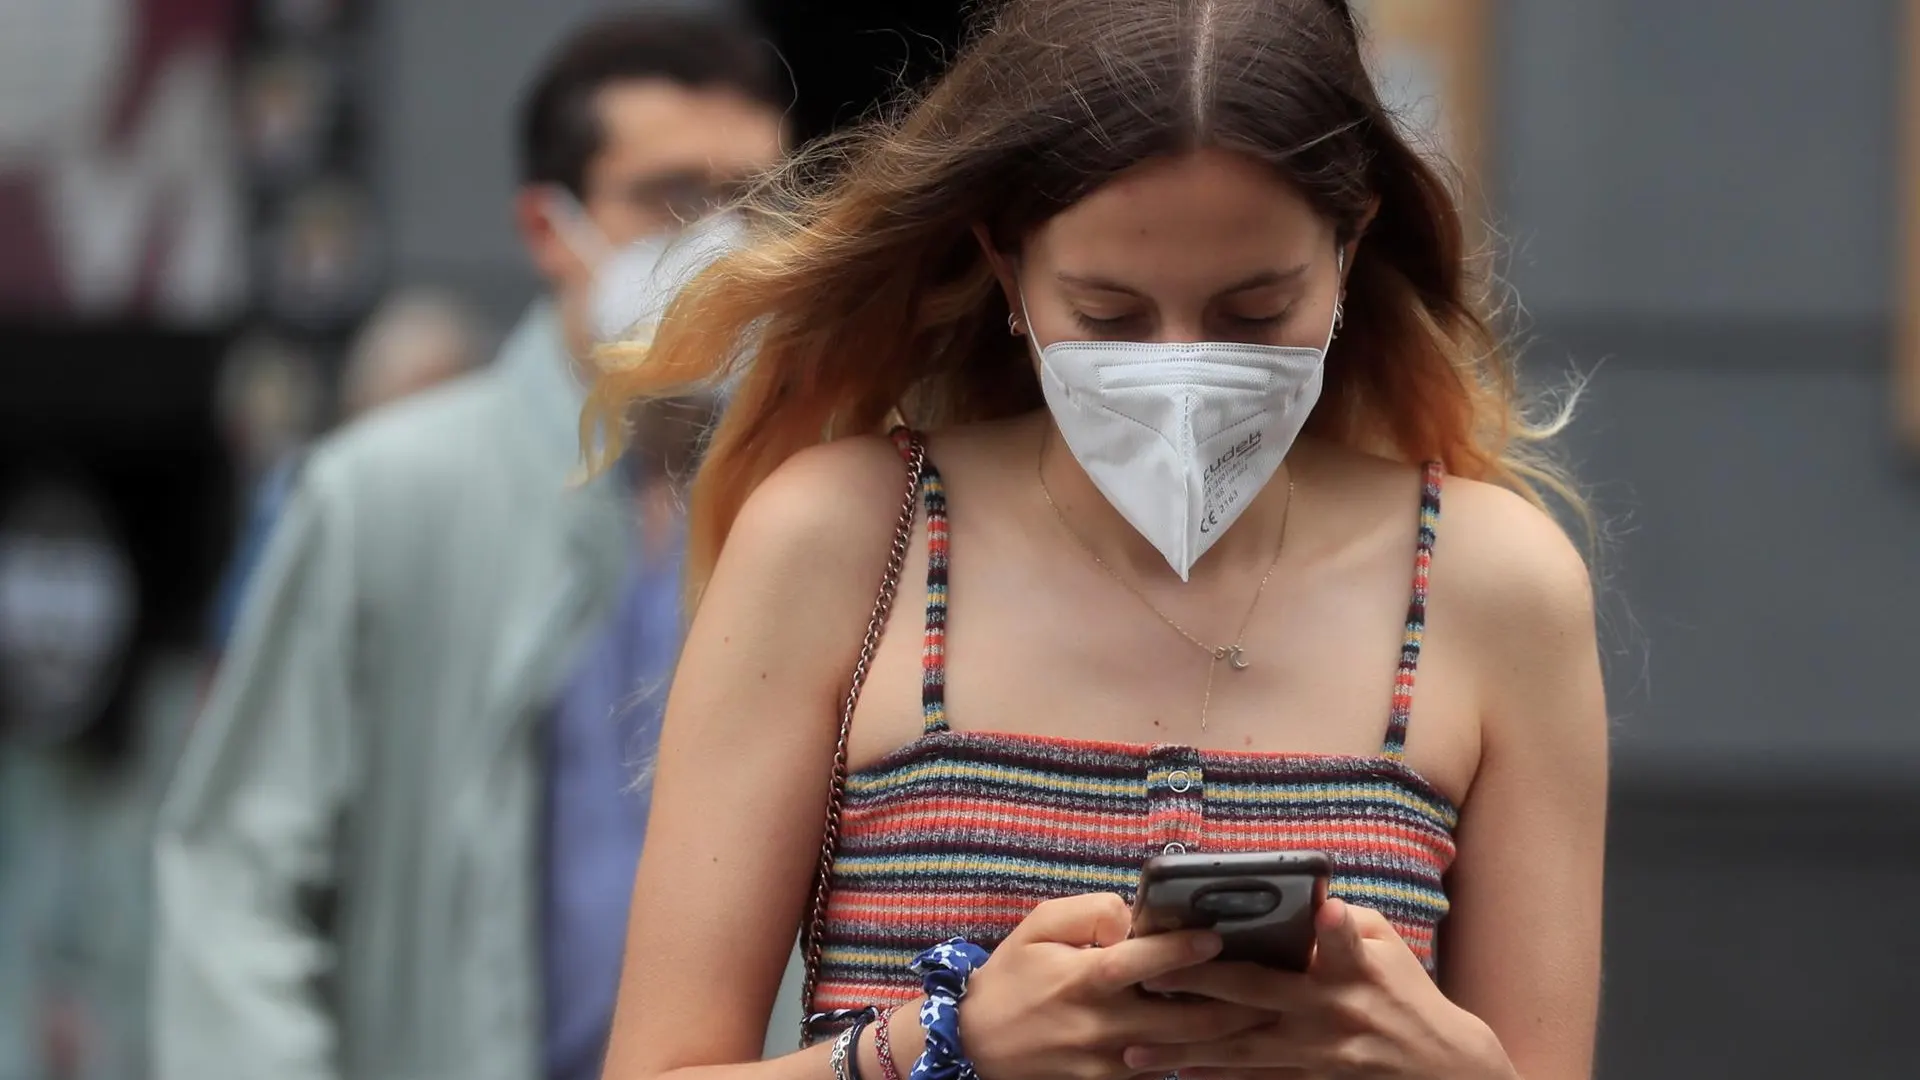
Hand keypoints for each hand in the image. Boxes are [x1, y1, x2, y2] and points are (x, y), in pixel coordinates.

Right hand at [958, 893, 1272, 1079]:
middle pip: (1182, 1020)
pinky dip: (1189, 1061)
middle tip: (1270, 990)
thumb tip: (1132, 918)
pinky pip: (1158, 1075)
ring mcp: (1107, 1064)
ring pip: (1179, 1053)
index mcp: (1085, 979)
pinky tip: (1219, 1048)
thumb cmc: (1010, 978)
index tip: (1218, 939)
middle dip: (1231, 1006)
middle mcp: (1102, 1025)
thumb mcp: (1038, 928)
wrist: (973, 1046)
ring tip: (1261, 1019)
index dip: (1183, 950)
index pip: (1144, 963)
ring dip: (1222, 1038)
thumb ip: (1089, 912)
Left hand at [1120, 899, 1516, 1078]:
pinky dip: (1219, 1079)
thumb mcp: (1388, 947)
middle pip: (1259, 998)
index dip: (1335, 927)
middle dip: (1200, 989)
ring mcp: (1318, 1054)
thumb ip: (1343, 923)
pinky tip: (1181, 1077)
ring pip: (1243, 1052)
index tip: (1324, 909)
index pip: (1345, 941)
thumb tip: (1302, 896)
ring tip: (1137, 1051)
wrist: (1441, 1068)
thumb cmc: (1408, 994)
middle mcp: (1332, 1013)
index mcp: (1355, 971)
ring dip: (1188, 1052)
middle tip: (1148, 981)